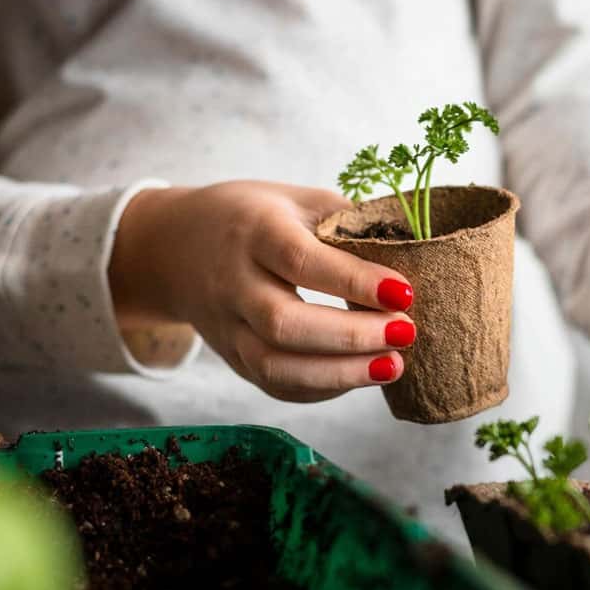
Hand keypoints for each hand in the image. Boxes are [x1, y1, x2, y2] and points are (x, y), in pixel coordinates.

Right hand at [108, 181, 415, 401]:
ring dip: (340, 375)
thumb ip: (347, 222)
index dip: (354, 281)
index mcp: (253, 230)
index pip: (301, 260)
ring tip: (394, 366)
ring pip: (275, 366)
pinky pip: (274, 385)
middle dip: (351, 335)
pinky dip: (321, 389)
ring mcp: (226, 327)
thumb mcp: (297, 200)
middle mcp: (232, 282)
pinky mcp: (231, 358)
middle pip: (284, 322)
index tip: (404, 293)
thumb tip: (417, 245)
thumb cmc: (254, 218)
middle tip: (406, 333)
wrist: (173, 248)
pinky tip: (360, 377)